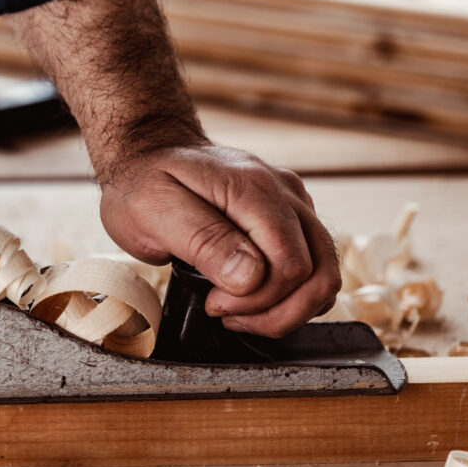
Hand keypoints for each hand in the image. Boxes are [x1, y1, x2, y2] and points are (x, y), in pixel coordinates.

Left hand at [99, 143, 340, 337]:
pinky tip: (250, 298)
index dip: (256, 299)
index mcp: (254, 189)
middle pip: (318, 274)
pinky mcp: (292, 217)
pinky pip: (311, 267)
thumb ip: (204, 241)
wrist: (148, 153)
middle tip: (225, 313)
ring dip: (286, 309)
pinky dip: (289, 296)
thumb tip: (251, 278)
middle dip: (274, 312)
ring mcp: (293, 204)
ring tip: (238, 312)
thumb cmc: (144, 182)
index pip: (290, 264)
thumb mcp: (154, 210)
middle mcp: (286, 193)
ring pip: (323, 275)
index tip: (213, 303)